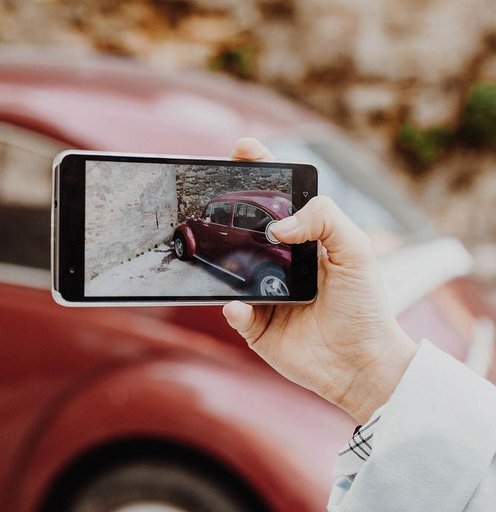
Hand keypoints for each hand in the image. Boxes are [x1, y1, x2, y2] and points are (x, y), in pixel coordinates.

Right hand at [223, 138, 417, 422]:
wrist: (362, 364)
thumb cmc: (365, 305)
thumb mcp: (357, 250)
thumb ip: (325, 219)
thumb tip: (276, 225)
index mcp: (304, 239)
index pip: (277, 197)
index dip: (258, 171)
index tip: (243, 149)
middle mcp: (278, 262)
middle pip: (243, 227)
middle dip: (224, 207)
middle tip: (211, 192)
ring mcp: (262, 292)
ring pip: (228, 268)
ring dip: (221, 259)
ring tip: (219, 251)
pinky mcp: (254, 324)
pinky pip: (232, 310)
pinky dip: (234, 307)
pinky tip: (243, 306)